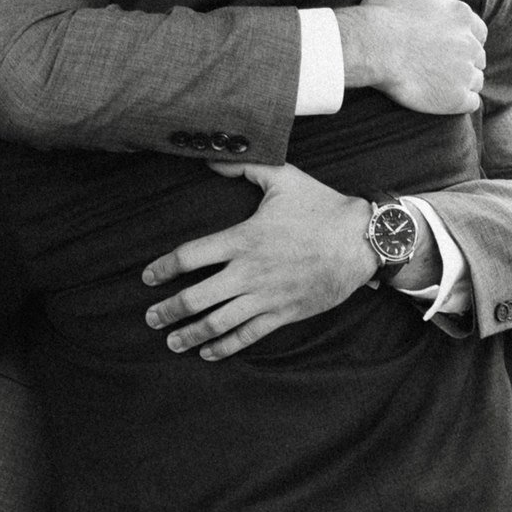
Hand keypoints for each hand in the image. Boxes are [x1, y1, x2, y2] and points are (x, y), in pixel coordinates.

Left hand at [142, 161, 372, 360]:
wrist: (363, 240)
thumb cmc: (323, 207)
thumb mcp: (283, 178)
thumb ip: (245, 167)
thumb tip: (210, 159)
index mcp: (243, 238)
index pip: (190, 257)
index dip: (163, 269)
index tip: (148, 278)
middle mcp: (250, 271)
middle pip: (196, 297)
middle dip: (168, 310)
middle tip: (150, 317)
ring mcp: (267, 295)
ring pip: (218, 322)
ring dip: (190, 334)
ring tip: (172, 341)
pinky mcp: (285, 312)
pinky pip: (249, 335)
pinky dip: (225, 346)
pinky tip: (208, 352)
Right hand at [338, 0, 485, 114]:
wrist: (372, 45)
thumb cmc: (384, 10)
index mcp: (462, 16)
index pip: (477, 31)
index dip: (463, 38)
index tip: (445, 43)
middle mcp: (470, 44)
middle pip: (477, 56)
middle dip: (464, 60)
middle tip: (441, 65)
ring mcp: (465, 72)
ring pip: (476, 80)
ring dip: (463, 82)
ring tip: (441, 83)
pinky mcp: (456, 98)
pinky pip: (471, 103)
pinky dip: (462, 102)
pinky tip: (445, 99)